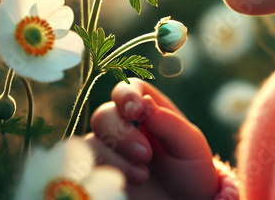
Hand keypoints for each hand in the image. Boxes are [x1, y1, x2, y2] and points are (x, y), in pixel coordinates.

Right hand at [86, 78, 217, 199]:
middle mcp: (124, 127)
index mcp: (148, 110)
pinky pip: (84, 168)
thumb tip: (145, 102)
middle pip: (103, 115)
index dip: (126, 95)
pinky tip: (124, 184)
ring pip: (91, 142)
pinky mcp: (100, 175)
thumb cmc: (191, 170)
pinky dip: (101, 173)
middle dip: (120, 133)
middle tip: (146, 155)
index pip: (127, 89)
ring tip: (143, 175)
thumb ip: (169, 122)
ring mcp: (110, 152)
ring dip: (115, 158)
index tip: (136, 111)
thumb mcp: (190, 144)